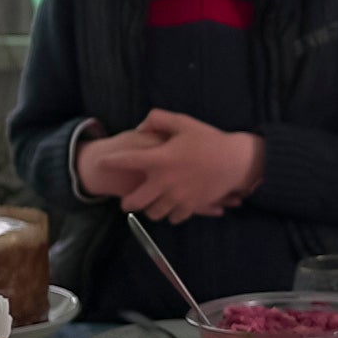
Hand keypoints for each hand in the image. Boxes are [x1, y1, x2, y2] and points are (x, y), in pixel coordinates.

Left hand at [88, 110, 262, 219]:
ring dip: (150, 209)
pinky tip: (172, 207)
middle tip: (126, 200)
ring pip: (153, 213)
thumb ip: (158, 120)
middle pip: (135, 201)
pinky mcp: (190, 206)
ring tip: (152, 203)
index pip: (126, 161)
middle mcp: (164, 182)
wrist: (235, 161)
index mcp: (159, 159)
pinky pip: (173, 218)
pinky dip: (170, 214)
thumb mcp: (184, 122)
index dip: (111, 162)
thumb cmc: (209, 140)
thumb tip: (140, 127)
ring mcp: (177, 197)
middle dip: (127, 202)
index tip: (101, 163)